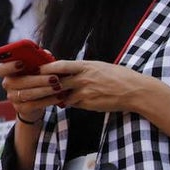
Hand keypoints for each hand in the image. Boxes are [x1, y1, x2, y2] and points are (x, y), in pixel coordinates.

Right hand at [0, 59, 66, 121]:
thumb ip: (39, 59)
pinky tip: (59, 96)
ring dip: (44, 90)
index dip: (8, 66)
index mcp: (8, 72)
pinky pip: (34, 105)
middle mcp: (8, 85)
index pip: (0, 69)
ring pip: (27, 94)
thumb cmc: (36, 78)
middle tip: (54, 78)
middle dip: (38, 79)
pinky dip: (48, 100)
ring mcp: (13, 97)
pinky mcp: (21, 108)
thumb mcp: (37, 67)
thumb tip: (46, 54)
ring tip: (58, 87)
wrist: (36, 101)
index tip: (21, 63)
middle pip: (18, 82)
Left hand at [38, 59, 157, 114]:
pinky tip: (72, 100)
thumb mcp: (98, 66)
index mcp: (85, 66)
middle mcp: (83, 79)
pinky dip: (71, 102)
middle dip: (44, 85)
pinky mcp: (88, 104)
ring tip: (50, 95)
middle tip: (34, 86)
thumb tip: (66, 69)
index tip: (36, 69)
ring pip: (63, 95)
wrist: (135, 91)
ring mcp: (85, 92)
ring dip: (57, 96)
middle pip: (56, 82)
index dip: (46, 68)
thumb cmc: (118, 76)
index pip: (60, 65)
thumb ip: (81, 68)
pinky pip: (73, 103)